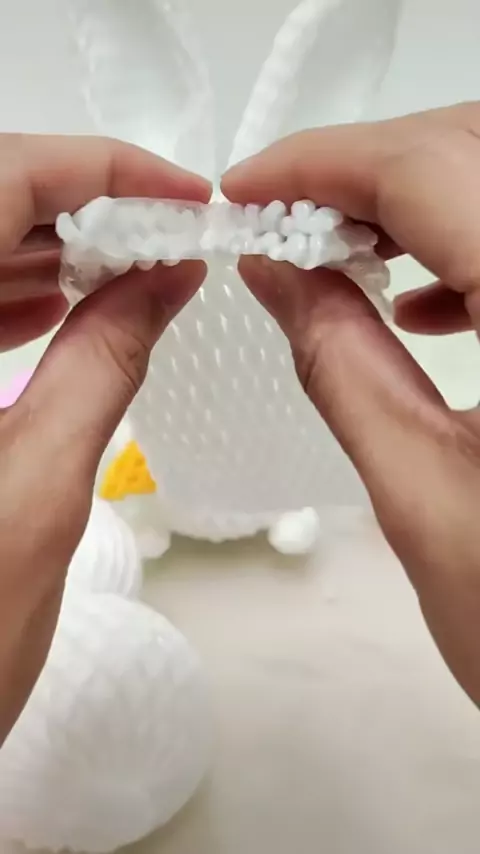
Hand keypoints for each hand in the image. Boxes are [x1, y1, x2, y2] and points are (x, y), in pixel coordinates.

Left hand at [0, 133, 208, 741]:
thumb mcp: (42, 489)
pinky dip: (15, 292)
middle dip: (80, 205)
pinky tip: (69, 303)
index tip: (179, 195)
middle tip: (169, 234)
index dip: (94, 170)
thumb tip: (166, 277)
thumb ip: (104, 364)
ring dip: (50, 245)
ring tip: (136, 265)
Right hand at [223, 102, 479, 707]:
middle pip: (474, 152)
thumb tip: (275, 269)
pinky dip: (468, 246)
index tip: (244, 189)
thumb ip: (342, 364)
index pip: (431, 171)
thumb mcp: (421, 494)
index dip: (324, 163)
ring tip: (339, 256)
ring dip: (417, 200)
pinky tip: (422, 302)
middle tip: (286, 221)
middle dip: (369, 170)